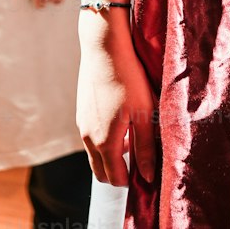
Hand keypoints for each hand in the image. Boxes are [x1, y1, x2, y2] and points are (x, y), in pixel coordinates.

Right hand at [77, 25, 156, 185]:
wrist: (104, 48)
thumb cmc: (128, 79)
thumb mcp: (144, 113)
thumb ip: (146, 148)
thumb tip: (148, 177)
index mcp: (104, 143)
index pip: (115, 178)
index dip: (131, 180)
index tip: (146, 172)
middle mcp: (88, 138)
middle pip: (101, 172)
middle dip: (119, 172)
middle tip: (139, 159)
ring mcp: (82, 125)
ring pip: (95, 155)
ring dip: (111, 155)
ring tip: (133, 136)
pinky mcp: (81, 112)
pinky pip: (91, 138)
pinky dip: (104, 140)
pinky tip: (121, 120)